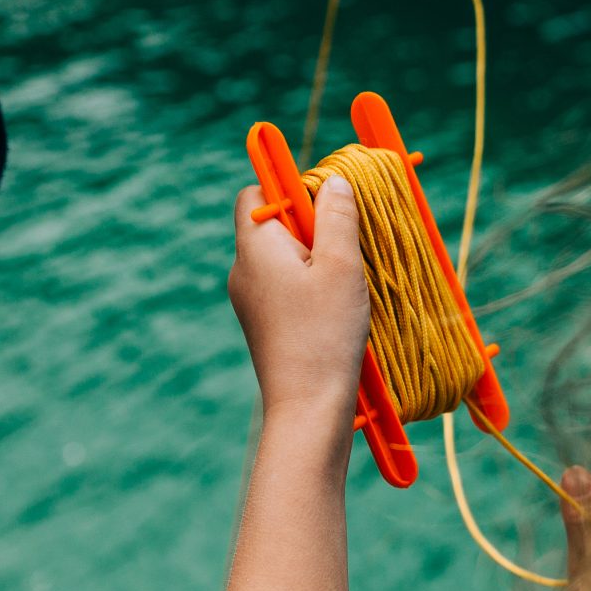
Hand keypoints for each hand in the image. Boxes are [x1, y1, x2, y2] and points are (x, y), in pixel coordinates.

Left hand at [230, 178, 370, 434]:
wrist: (306, 408)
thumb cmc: (323, 335)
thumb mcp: (340, 266)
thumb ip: (338, 216)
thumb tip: (334, 182)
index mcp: (253, 247)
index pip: (255, 193)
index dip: (289, 187)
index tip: (326, 204)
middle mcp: (243, 271)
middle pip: (272, 224)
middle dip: (312, 225)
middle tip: (346, 245)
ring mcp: (251, 301)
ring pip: (284, 258)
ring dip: (317, 259)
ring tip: (347, 281)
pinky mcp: (265, 325)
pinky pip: (286, 288)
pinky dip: (312, 286)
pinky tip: (339, 307)